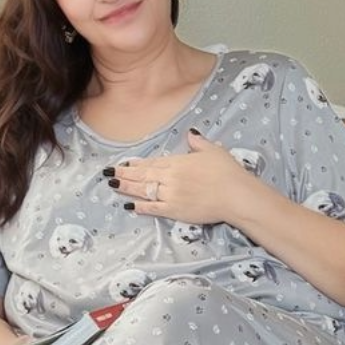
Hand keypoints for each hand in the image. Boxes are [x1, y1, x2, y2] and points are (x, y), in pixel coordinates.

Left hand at [107, 128, 260, 225]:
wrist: (235, 195)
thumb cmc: (228, 172)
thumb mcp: (214, 150)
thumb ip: (198, 143)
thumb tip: (190, 133)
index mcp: (178, 162)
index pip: (152, 162)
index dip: (136, 164)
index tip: (125, 164)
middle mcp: (170, 177)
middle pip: (143, 175)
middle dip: (124, 174)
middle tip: (108, 173)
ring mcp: (171, 194)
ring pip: (144, 190)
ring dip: (127, 188)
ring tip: (112, 185)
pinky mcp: (175, 211)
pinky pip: (153, 208)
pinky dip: (141, 207)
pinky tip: (129, 205)